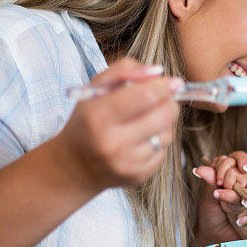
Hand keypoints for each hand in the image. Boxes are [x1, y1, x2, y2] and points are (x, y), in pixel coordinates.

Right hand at [57, 58, 180, 192]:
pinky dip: (157, 142)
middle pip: (163, 115)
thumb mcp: (95, 89)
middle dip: (169, 102)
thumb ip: (124, 71)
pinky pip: (163, 152)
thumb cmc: (87, 120)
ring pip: (167, 134)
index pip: (145, 96)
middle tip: (163, 99)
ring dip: (163, 123)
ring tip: (145, 121)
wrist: (74, 166)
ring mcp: (127, 163)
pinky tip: (141, 140)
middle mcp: (112, 143)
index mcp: (98, 116)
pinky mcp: (138, 176)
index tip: (172, 82)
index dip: (164, 86)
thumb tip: (158, 71)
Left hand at [193, 151, 246, 227]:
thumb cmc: (211, 214)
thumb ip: (210, 183)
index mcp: (229, 171)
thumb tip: (199, 169)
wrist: (217, 236)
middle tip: (240, 203)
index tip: (232, 178)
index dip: (238, 164)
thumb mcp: (208, 198)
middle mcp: (244, 179)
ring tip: (239, 218)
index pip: (239, 158)